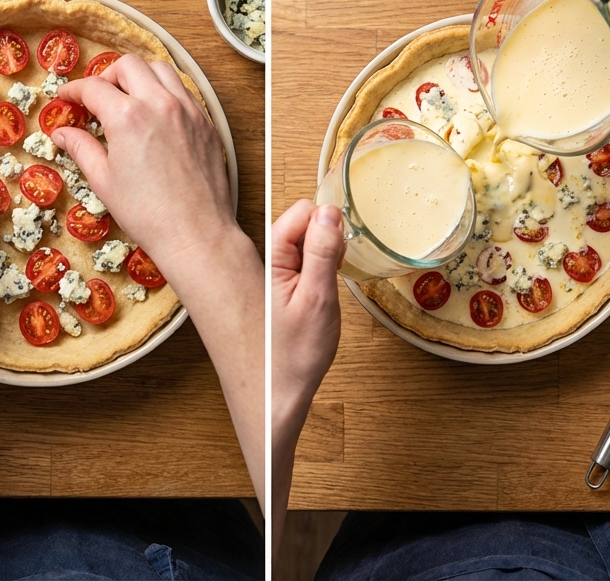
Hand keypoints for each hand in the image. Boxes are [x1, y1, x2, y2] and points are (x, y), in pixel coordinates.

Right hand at [52, 55, 233, 266]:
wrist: (195, 232)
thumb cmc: (147, 213)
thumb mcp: (103, 180)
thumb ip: (81, 148)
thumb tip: (62, 133)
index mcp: (128, 116)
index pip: (93, 87)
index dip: (73, 90)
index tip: (65, 99)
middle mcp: (161, 104)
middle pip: (129, 66)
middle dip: (107, 76)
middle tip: (97, 98)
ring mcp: (189, 111)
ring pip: (161, 70)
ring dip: (140, 77)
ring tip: (128, 99)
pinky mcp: (207, 123)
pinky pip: (184, 91)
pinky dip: (165, 91)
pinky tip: (156, 114)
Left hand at [271, 200, 344, 405]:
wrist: (276, 397)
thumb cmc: (293, 357)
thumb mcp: (317, 300)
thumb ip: (323, 253)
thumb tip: (331, 212)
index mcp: (273, 258)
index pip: (302, 211)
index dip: (327, 225)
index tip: (338, 250)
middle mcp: (270, 261)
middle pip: (305, 224)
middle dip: (327, 241)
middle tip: (332, 277)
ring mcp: (277, 274)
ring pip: (308, 244)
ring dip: (325, 258)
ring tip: (326, 292)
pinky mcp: (283, 288)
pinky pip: (307, 264)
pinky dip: (321, 273)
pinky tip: (321, 298)